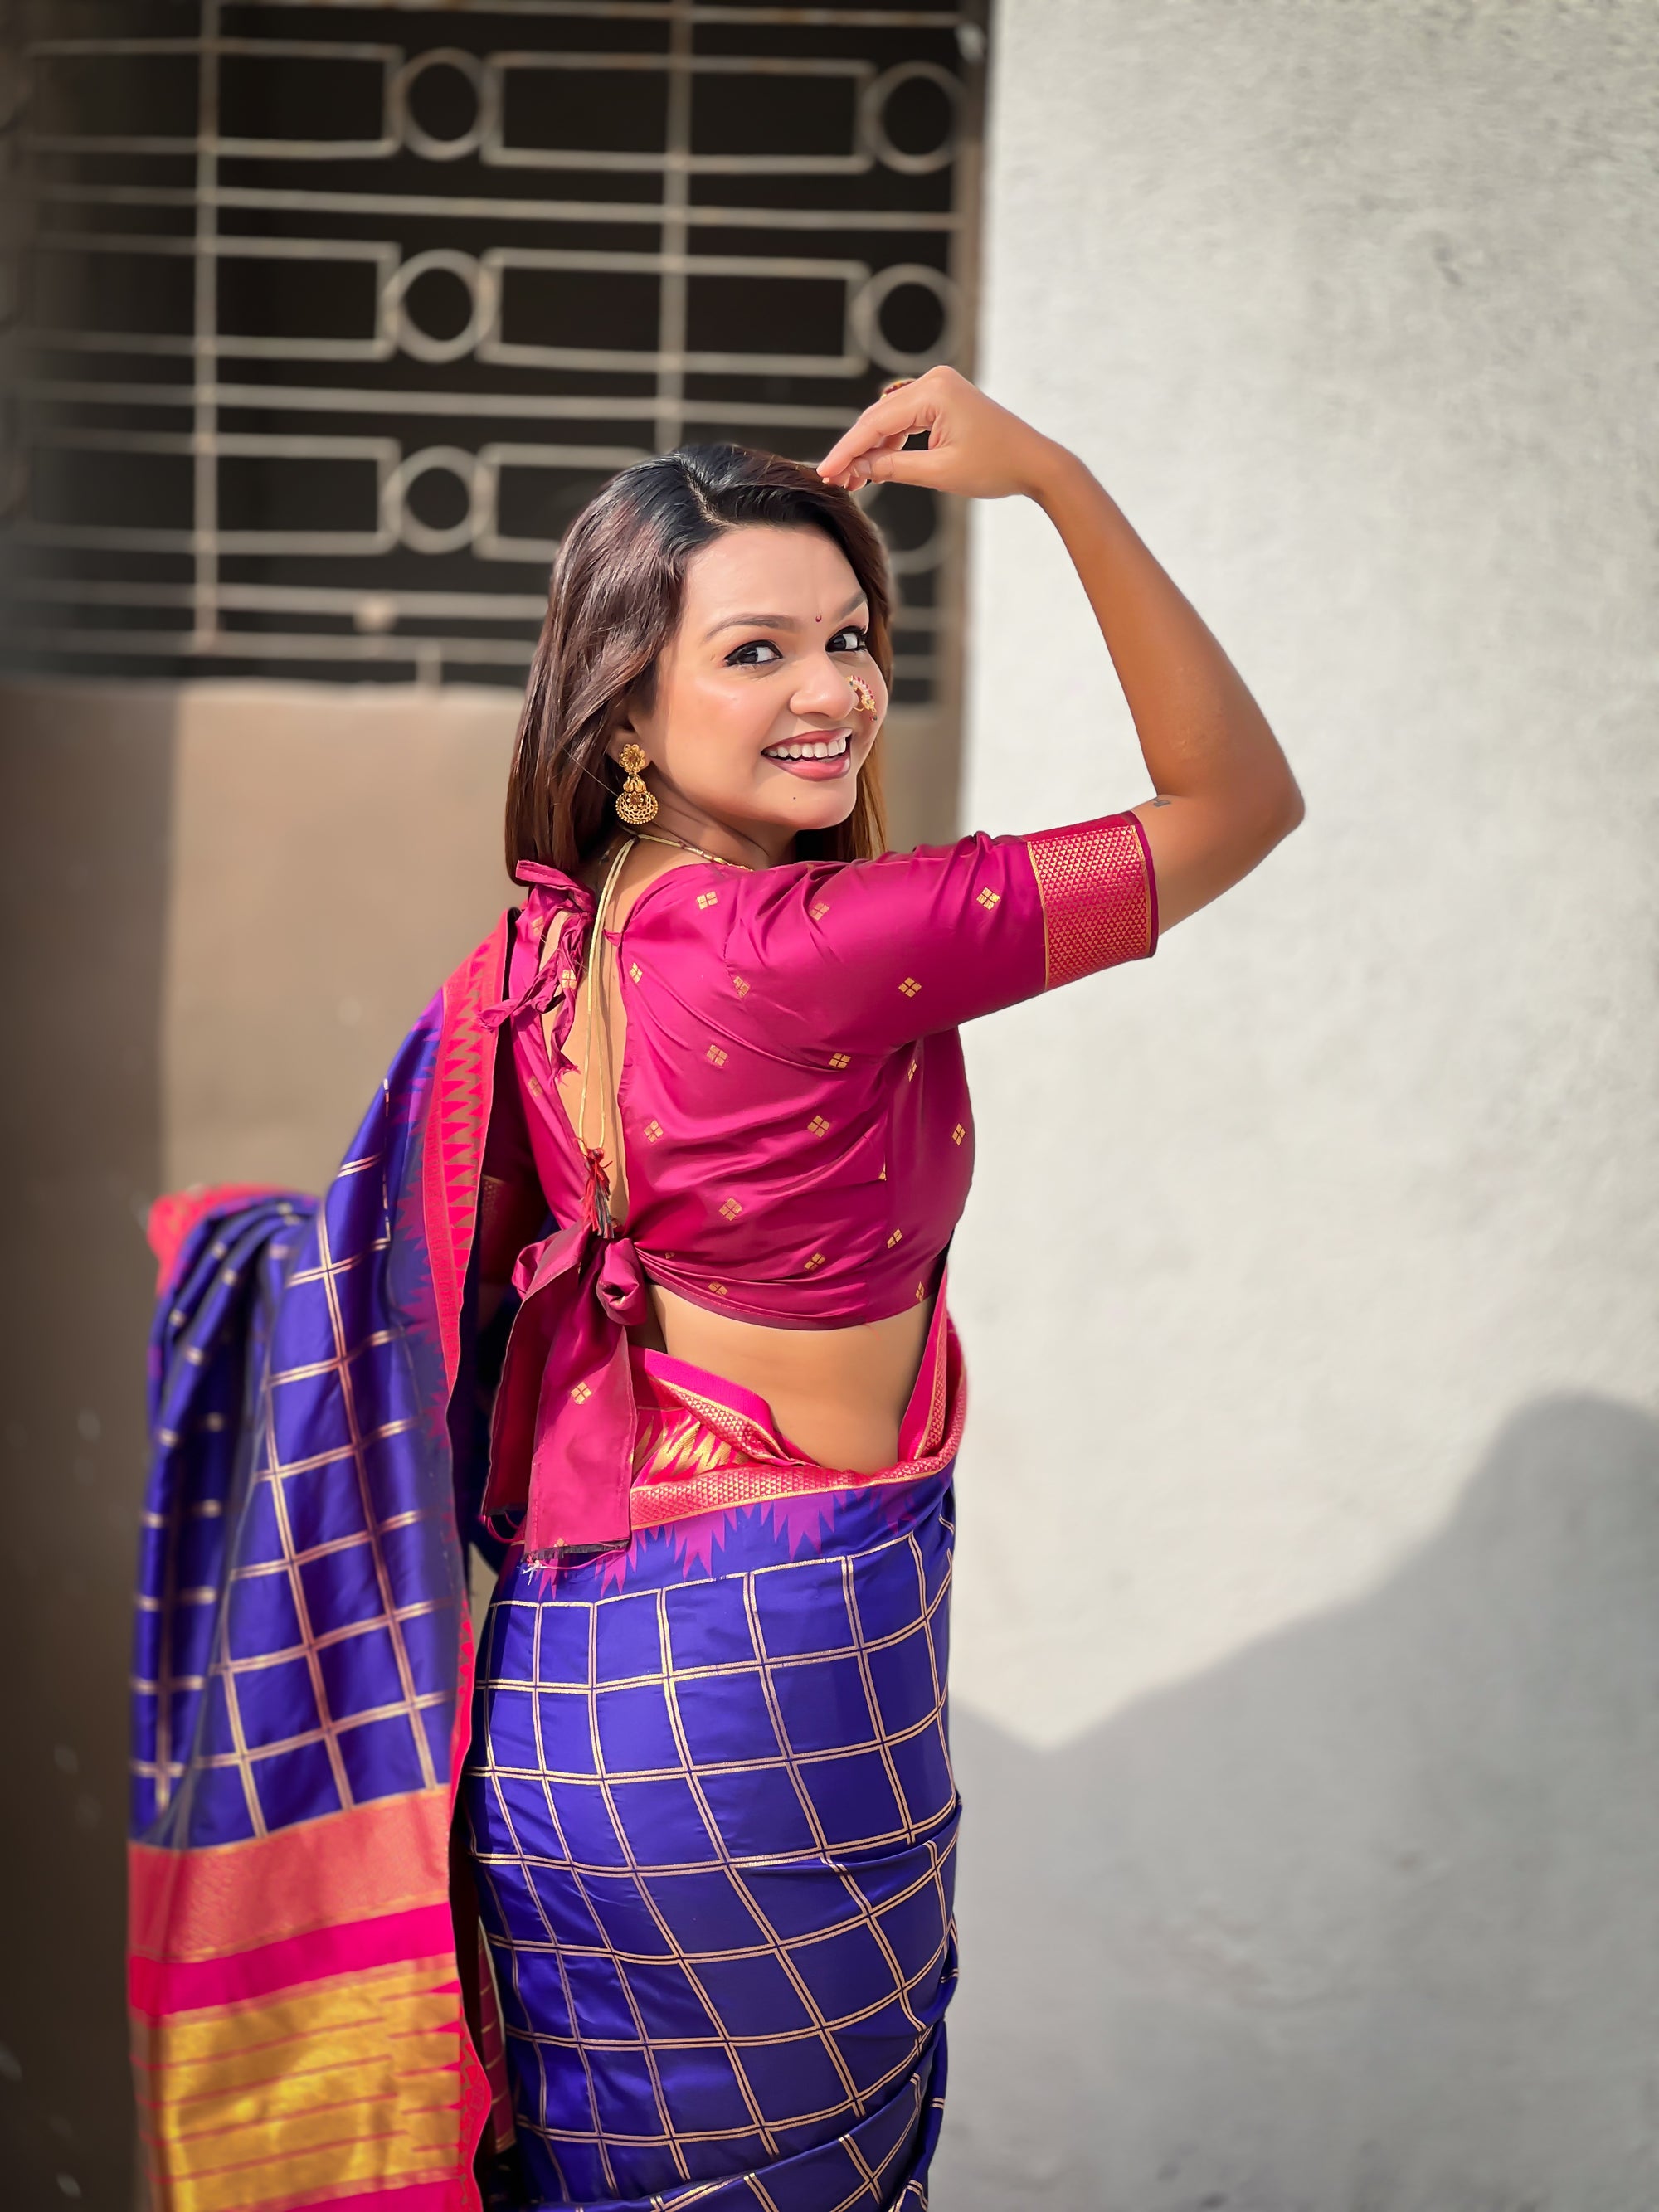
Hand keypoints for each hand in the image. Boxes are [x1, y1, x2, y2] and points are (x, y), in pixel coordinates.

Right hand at [817, 366, 1062, 500]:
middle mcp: (934, 381)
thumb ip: (893, 468)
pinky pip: (906, 420)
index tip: (826, 472)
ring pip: (889, 419)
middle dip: (855, 451)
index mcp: (934, 392)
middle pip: (878, 418)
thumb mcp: (939, 472)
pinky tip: (874, 467)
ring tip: (852, 481)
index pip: (876, 423)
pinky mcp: (943, 399)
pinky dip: (890, 443)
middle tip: (834, 480)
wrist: (1035, 462)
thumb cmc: (996, 466)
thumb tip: (857, 470)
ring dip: (871, 449)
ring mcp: (939, 387)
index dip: (847, 451)